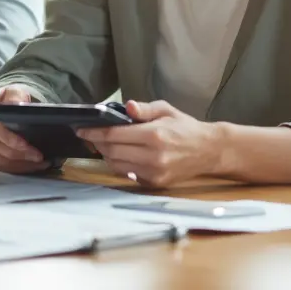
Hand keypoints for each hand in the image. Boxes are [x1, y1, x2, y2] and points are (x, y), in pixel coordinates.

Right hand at [0, 85, 51, 173]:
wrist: (3, 113)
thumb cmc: (10, 102)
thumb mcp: (13, 93)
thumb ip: (10, 95)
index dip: (9, 138)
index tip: (25, 144)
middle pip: (1, 148)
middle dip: (21, 154)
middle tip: (40, 156)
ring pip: (3, 161)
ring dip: (23, 164)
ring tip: (42, 163)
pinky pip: (4, 168)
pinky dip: (20, 169)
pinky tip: (35, 167)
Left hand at [77, 100, 218, 187]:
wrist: (208, 150)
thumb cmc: (185, 127)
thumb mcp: (165, 110)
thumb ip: (143, 109)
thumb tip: (125, 106)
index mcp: (154, 135)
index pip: (114, 135)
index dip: (94, 132)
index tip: (81, 129)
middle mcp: (153, 156)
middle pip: (112, 152)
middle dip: (97, 144)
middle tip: (91, 136)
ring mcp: (154, 172)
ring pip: (117, 165)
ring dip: (106, 155)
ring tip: (105, 144)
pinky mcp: (155, 183)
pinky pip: (128, 174)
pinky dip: (119, 164)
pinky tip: (121, 154)